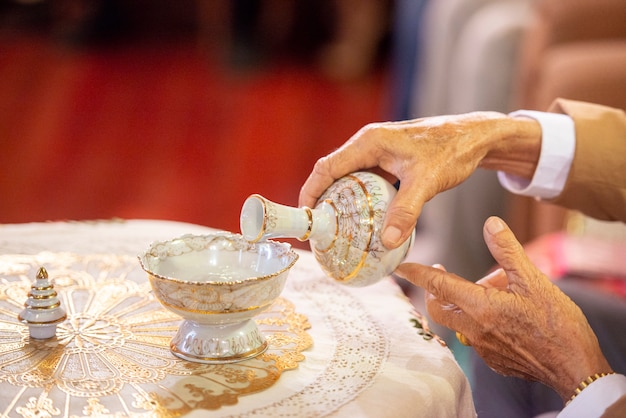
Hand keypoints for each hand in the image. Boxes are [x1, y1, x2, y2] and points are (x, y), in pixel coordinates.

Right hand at [298, 113, 540, 248]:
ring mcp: (379, 152)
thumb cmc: (452, 150)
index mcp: (369, 142)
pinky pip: (366, 182)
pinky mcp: (390, 161)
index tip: (304, 217)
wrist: (476, 136)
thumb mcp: (427, 182)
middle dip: (322, 199)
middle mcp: (369, 144)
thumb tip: (388, 242)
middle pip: (333, 173)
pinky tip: (363, 219)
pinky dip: (359, 200)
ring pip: (350, 178)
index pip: (327, 167)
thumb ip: (406, 210)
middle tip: (317, 228)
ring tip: (334, 228)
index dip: (310, 191)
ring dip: (340, 200)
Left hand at [394, 216, 612, 401]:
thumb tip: (490, 224)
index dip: (416, 273)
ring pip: (458, 322)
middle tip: (446, 274)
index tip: (400, 265)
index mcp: (480, 306)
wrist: (575, 367)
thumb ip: (507, 251)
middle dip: (436, 290)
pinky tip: (501, 316)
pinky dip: (478, 322)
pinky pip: (475, 338)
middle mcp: (474, 329)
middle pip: (439, 307)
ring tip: (490, 291)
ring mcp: (482, 348)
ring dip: (463, 304)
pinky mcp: (493, 360)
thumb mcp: (534, 280)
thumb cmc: (558, 324)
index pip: (437, 285)